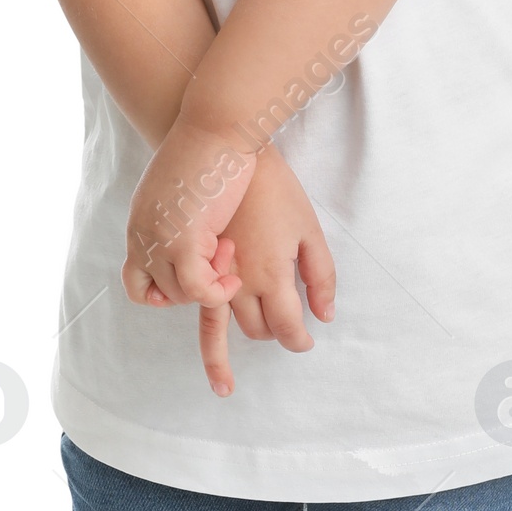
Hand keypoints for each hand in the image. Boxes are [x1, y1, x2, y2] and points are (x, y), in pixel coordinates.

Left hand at [122, 118, 258, 307]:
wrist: (214, 125)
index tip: (198, 272)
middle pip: (159, 291)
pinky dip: (218, 290)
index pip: (135, 281)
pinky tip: (234, 273)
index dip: (165, 289)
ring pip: (179, 294)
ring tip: (229, 252)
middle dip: (196, 285)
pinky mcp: (183, 241)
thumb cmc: (208, 149)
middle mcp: (142, 235)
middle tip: (221, 253)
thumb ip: (177, 218)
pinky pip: (199, 290)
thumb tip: (198, 236)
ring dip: (210, 285)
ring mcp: (159, 240)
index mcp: (140, 223)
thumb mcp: (179, 188)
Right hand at [198, 149, 335, 397]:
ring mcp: (208, 274)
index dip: (300, 340)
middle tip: (286, 325)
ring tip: (238, 359)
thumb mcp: (309, 229)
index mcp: (271, 275)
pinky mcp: (186, 263)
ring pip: (221, 326)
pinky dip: (196, 323)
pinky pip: (188, 305)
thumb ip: (321, 276)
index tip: (306, 341)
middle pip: (257, 330)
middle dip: (275, 332)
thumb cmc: (275, 188)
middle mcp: (238, 283)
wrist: (226, 151)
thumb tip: (325, 316)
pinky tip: (200, 330)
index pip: (289, 329)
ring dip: (237, 338)